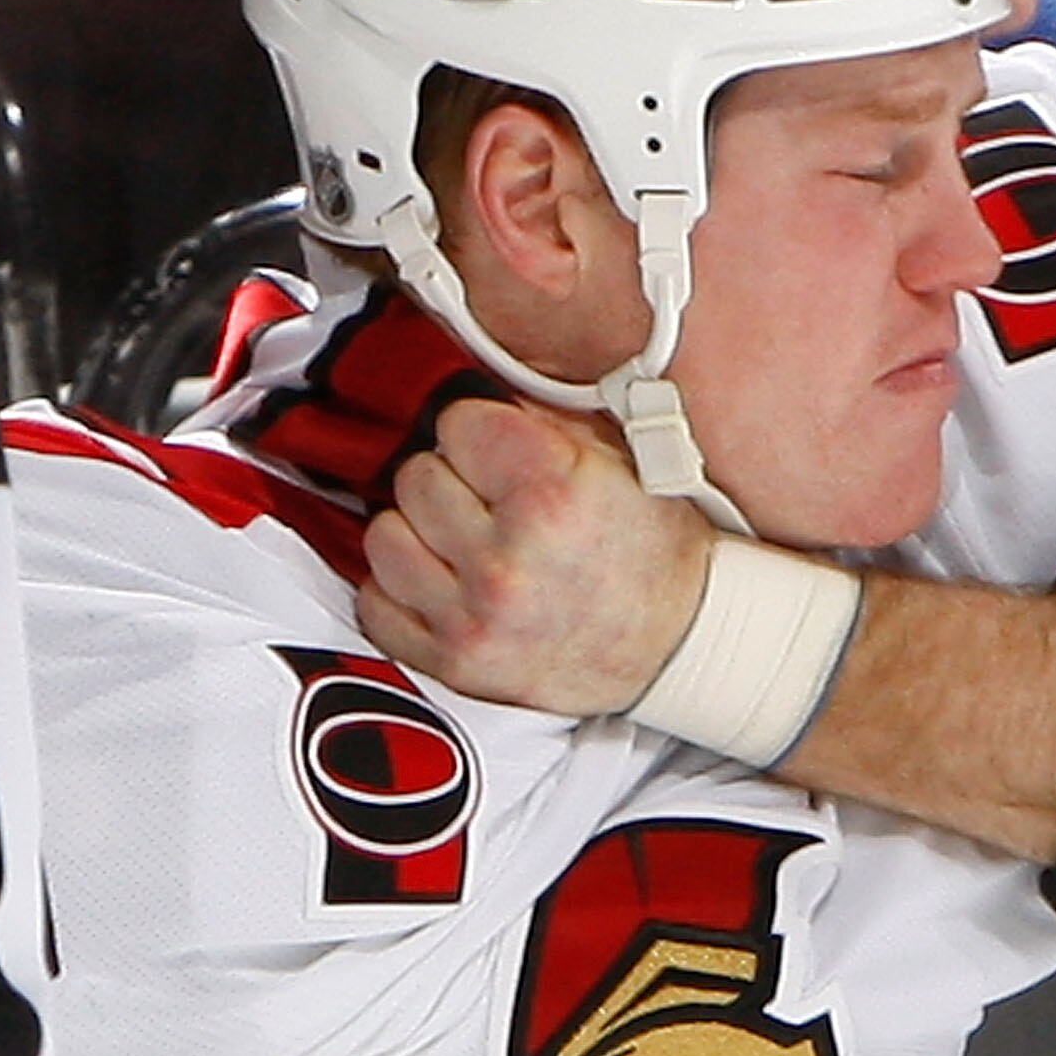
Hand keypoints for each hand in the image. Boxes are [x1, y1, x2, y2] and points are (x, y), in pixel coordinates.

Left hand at [358, 398, 712, 716]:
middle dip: (450, 476)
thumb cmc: (656, 556)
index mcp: (552, 496)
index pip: (456, 423)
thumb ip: (548, 421)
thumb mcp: (626, 464)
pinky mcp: (455, 663)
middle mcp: (506, 560)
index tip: (492, 442)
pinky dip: (402, 588)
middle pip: (416, 476)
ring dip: (418, 530)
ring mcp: (474, 617)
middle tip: (487, 494)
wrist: (679, 645)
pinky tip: (444, 579)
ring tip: (462, 537)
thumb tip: (485, 392)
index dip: (478, 427)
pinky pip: (375, 604)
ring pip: (384, 536)